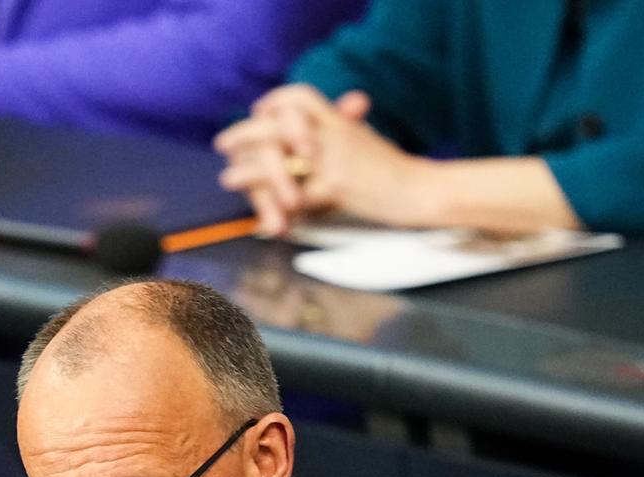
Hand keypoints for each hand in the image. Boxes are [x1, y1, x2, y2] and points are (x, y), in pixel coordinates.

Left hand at [217, 85, 428, 234]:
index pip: (299, 96)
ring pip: (278, 157)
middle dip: (246, 133)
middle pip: (278, 123)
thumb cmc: (394, 173)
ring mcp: (333, 159)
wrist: (420, 190)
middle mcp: (333, 134)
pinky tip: (261, 213)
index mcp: (339, 121)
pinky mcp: (334, 186)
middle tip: (223, 143)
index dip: (274, 102)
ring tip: (229, 178)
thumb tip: (309, 139)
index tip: (259, 110)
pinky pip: (294, 194)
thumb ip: (338, 134)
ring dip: (248, 168)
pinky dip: (273, 204)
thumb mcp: (363, 143)